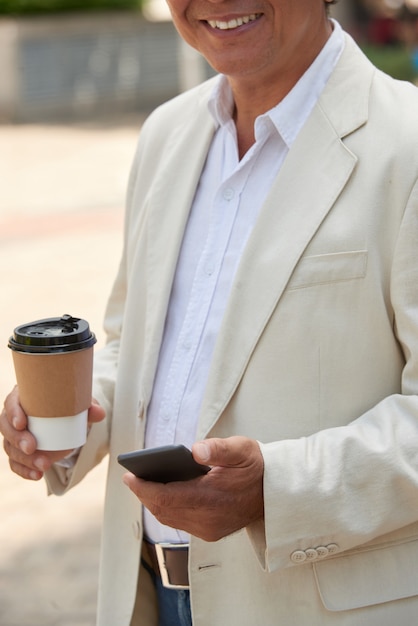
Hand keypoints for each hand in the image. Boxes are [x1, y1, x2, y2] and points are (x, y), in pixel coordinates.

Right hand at [0, 386, 104, 480]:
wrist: (66, 420)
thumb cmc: (67, 406)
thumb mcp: (78, 405)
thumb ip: (89, 408)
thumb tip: (98, 413)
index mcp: (24, 397)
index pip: (11, 402)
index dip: (13, 413)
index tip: (22, 423)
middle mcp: (14, 416)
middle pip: (6, 428)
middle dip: (17, 440)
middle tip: (32, 447)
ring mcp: (14, 435)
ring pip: (10, 447)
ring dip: (24, 459)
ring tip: (43, 465)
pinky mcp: (18, 451)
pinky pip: (15, 463)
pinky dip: (25, 471)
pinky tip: (37, 475)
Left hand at [123, 436, 263, 541]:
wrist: (276, 492)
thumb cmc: (256, 466)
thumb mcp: (241, 449)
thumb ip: (218, 448)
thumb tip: (195, 450)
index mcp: (212, 497)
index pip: (166, 497)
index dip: (144, 488)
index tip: (129, 476)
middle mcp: (208, 519)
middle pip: (164, 510)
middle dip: (145, 494)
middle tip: (132, 477)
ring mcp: (209, 529)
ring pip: (170, 518)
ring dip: (154, 503)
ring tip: (142, 484)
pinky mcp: (211, 532)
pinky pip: (180, 522)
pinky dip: (168, 509)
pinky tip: (163, 494)